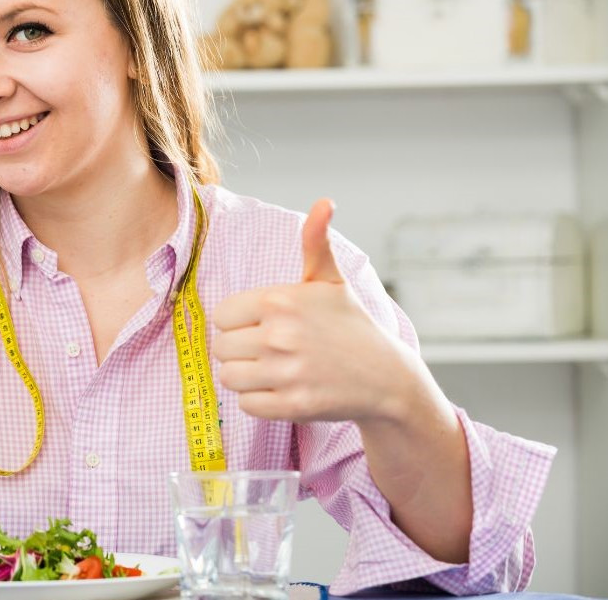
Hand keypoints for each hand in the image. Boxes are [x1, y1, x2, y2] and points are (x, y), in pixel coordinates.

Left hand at [212, 199, 420, 424]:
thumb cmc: (350, 325)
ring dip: (246, 376)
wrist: (386, 376)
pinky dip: (259, 401)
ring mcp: (287, 372)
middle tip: (269, 350)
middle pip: (221, 347)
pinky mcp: (293, 405)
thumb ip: (315, 242)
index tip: (261, 324)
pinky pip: (246, 405)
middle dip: (240, 349)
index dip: (237, 322)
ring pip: (229, 376)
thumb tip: (324, 202)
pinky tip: (281, 389)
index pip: (222, 315)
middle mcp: (280, 335)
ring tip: (272, 370)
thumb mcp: (331, 280)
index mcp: (280, 300)